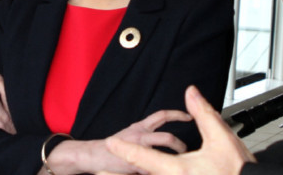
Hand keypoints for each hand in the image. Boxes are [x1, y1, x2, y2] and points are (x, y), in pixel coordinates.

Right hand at [42, 109, 190, 173]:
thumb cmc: (112, 149)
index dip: (177, 114)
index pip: (161, 116)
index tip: (189, 116)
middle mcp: (139, 134)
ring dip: (174, 155)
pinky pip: (152, 167)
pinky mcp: (134, 163)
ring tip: (181, 162)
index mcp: (139, 127)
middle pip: (167, 136)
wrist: (93, 154)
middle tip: (189, 150)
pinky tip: (159, 170)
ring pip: (162, 150)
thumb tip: (168, 145)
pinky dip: (157, 170)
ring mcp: (137, 148)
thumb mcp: (130, 136)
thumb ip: (147, 137)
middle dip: (180, 144)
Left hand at [99, 85, 255, 174]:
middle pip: (140, 171)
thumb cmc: (237, 171)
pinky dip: (143, 174)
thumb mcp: (221, 138)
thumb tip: (191, 92)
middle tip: (99, 172)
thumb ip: (202, 114)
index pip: (142, 156)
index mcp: (176, 170)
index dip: (124, 149)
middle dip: (116, 173)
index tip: (110, 144)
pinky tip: (137, 171)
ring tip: (106, 174)